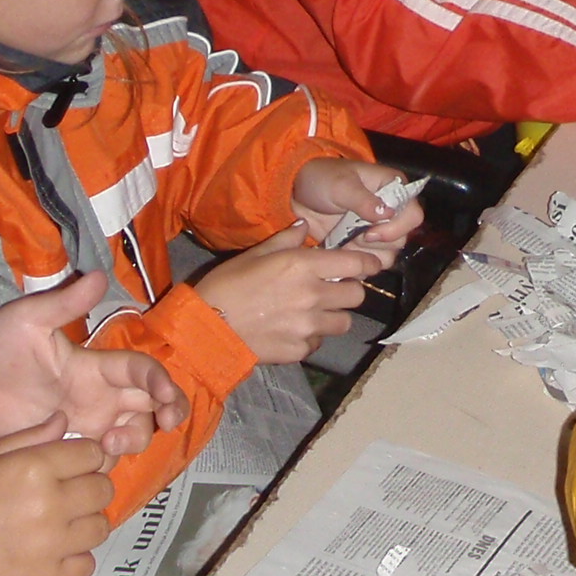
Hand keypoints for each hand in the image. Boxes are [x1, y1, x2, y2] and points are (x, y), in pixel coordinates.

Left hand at [0, 270, 190, 447]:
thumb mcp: (28, 319)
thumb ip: (63, 304)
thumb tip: (99, 276)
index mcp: (96, 367)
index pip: (142, 371)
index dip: (160, 380)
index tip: (165, 395)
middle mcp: (101, 398)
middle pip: (151, 405)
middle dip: (170, 412)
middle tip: (168, 423)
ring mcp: (86, 426)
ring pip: (131, 436)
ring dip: (133, 441)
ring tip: (106, 445)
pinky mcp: (66, 450)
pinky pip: (98, 464)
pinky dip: (103, 467)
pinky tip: (87, 464)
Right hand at [0, 416, 118, 575]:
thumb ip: (28, 438)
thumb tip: (64, 420)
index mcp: (34, 469)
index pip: (92, 453)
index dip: (85, 456)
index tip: (72, 464)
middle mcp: (51, 504)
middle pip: (103, 488)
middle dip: (90, 486)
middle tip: (68, 494)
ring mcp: (53, 545)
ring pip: (100, 527)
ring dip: (86, 523)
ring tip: (63, 525)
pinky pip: (87, 564)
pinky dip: (76, 558)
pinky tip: (56, 553)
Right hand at [194, 226, 379, 361]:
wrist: (207, 328)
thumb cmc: (227, 285)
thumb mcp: (255, 254)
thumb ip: (286, 240)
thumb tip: (304, 226)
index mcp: (302, 266)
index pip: (355, 264)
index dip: (367, 264)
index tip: (368, 265)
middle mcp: (312, 296)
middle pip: (356, 295)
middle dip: (349, 290)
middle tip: (334, 289)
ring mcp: (307, 326)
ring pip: (343, 322)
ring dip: (334, 315)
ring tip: (315, 311)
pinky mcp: (299, 350)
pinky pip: (319, 343)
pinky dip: (312, 337)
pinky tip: (294, 330)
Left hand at [289, 157, 425, 266]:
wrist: (298, 194)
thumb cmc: (322, 179)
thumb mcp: (340, 185)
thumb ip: (362, 199)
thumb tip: (387, 213)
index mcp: (393, 188)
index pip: (413, 215)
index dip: (397, 227)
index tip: (370, 231)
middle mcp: (391, 212)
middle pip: (402, 240)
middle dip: (375, 242)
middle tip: (352, 235)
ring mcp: (378, 231)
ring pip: (388, 256)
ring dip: (365, 253)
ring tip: (344, 241)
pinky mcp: (364, 247)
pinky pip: (371, 265)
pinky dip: (356, 263)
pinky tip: (341, 250)